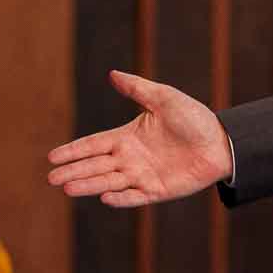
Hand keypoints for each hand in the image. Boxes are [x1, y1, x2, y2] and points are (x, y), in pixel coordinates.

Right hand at [46, 70, 232, 206]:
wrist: (221, 141)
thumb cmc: (193, 117)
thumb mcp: (163, 97)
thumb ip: (137, 89)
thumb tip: (111, 74)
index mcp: (127, 137)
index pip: (93, 144)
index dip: (74, 151)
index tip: (52, 157)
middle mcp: (130, 158)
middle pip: (95, 165)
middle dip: (73, 171)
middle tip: (51, 178)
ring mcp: (142, 176)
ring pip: (109, 182)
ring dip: (89, 185)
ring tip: (67, 188)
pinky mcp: (157, 190)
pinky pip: (135, 196)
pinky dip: (120, 198)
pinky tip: (104, 197)